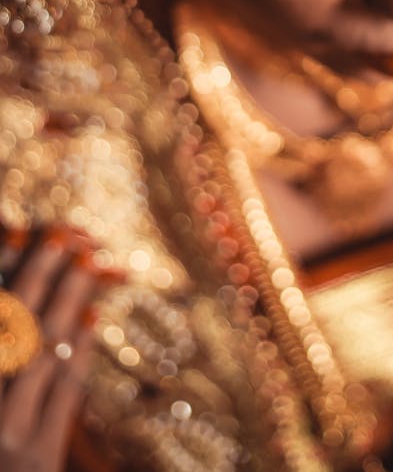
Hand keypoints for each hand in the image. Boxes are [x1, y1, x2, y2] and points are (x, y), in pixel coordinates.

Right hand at [0, 225, 122, 471]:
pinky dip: (79, 349)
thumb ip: (7, 343)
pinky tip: (93, 317)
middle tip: (67, 236)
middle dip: (40, 273)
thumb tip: (18, 292)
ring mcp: (8, 433)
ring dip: (70, 300)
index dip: (7, 269)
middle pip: (13, 323)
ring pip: (43, 350)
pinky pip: (64, 390)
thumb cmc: (1, 441)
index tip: (25, 233)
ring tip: (91, 264)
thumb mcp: (2, 396)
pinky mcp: (40, 456)